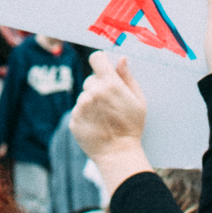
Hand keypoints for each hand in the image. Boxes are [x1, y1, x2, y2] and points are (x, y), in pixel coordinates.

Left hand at [70, 52, 149, 198]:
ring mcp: (80, 107)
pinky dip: (85, 117)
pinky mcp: (73, 120)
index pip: (96, 58)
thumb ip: (128, 78)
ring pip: (83, 97)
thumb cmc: (132, 127)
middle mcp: (92, 92)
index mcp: (109, 84)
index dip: (101, 62)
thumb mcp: (138, 101)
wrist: (118, 154)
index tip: (104, 69)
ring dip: (91, 104)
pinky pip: (77, 111)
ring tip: (104, 118)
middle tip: (109, 103)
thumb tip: (121, 59)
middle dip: (98, 87)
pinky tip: (96, 126)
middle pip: (90, 80)